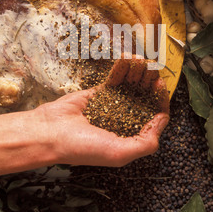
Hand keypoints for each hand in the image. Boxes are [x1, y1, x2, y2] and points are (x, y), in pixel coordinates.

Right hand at [35, 57, 169, 167]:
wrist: (50, 133)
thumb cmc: (82, 148)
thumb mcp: (119, 153)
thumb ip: (145, 143)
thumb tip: (162, 121)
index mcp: (130, 137)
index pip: (153, 119)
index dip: (159, 102)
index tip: (160, 88)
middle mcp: (123, 121)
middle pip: (144, 99)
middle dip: (150, 84)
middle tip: (152, 70)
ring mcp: (112, 105)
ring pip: (131, 87)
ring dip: (138, 73)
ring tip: (142, 61)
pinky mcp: (99, 93)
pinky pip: (115, 79)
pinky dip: (122, 68)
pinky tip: (128, 58)